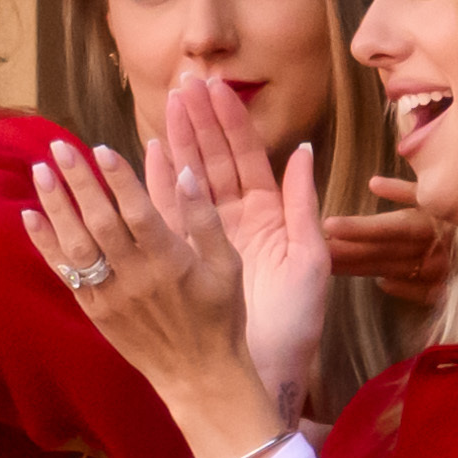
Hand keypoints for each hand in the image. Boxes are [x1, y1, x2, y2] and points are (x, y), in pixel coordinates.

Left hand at [19, 138, 277, 457]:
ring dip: (55, 207)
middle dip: (79, 182)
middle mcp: (136, 277)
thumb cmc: (220, 316)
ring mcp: (111, 295)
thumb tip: (186, 172)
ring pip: (76, 246)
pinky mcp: (95, 309)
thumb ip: (205, 219)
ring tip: (40, 170)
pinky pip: (65, 274)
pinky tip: (30, 215)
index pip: (139, 213)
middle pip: (100, 223)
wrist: (198, 375)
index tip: (100, 148)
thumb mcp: (227, 266)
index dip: (119, 180)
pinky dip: (46, 245)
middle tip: (59, 147)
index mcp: (171, 262)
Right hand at [161, 75, 328, 407]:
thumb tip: (303, 150)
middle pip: (215, 160)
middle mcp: (238, 222)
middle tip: (181, 85)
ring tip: (164, 105)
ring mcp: (209, 238)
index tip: (215, 88)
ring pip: (190, 180)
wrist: (264, 373)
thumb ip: (304, 204)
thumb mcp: (310, 260)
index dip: (231, 122)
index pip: (247, 157)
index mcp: (270, 217)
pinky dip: (157, 184)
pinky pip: (168, 213)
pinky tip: (148, 154)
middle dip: (199, 121)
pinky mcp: (186, 257)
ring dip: (178, 142)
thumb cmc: (295, 324)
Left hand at [324, 173, 453, 306]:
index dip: (357, 228)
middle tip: (314, 250)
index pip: (386, 228)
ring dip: (361, 269)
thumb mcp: (444, 194)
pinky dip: (399, 287)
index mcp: (429, 224)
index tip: (326, 226)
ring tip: (330, 265)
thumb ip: (409, 190)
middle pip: (381, 253)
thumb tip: (373, 182)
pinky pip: (419, 291)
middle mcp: (431, 251)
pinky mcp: (449, 291)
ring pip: (392, 271)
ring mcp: (439, 274)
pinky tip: (380, 282)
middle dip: (347, 252)